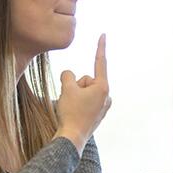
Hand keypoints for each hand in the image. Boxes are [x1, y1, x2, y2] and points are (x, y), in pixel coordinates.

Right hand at [55, 34, 110, 149]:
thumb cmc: (71, 113)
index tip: (103, 34)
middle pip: (86, 80)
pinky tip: (74, 114)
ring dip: (75, 96)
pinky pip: (84, 102)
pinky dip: (77, 104)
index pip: (100, 62)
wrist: (71, 138)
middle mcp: (106, 96)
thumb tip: (69, 75)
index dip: (100, 47)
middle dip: (76, 86)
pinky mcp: (97, 115)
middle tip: (71, 100)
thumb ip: (67, 75)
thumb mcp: (66, 88)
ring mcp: (103, 106)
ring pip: (83, 91)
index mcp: (103, 87)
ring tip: (72, 109)